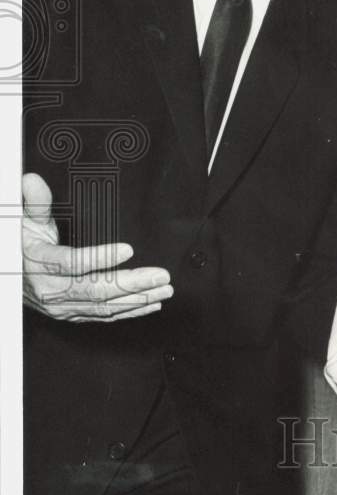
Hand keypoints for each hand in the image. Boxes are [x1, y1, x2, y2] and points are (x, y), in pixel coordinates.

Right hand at [22, 172, 172, 322]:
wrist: (8, 277)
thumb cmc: (20, 245)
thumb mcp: (25, 221)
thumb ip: (35, 202)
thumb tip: (33, 179)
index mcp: (40, 263)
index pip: (72, 263)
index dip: (100, 257)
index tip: (128, 249)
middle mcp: (51, 290)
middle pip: (96, 289)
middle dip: (132, 283)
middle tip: (160, 276)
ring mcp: (61, 306)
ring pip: (104, 306)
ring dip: (137, 299)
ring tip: (163, 289)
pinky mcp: (71, 314)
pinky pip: (102, 315)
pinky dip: (128, 312)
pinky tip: (150, 304)